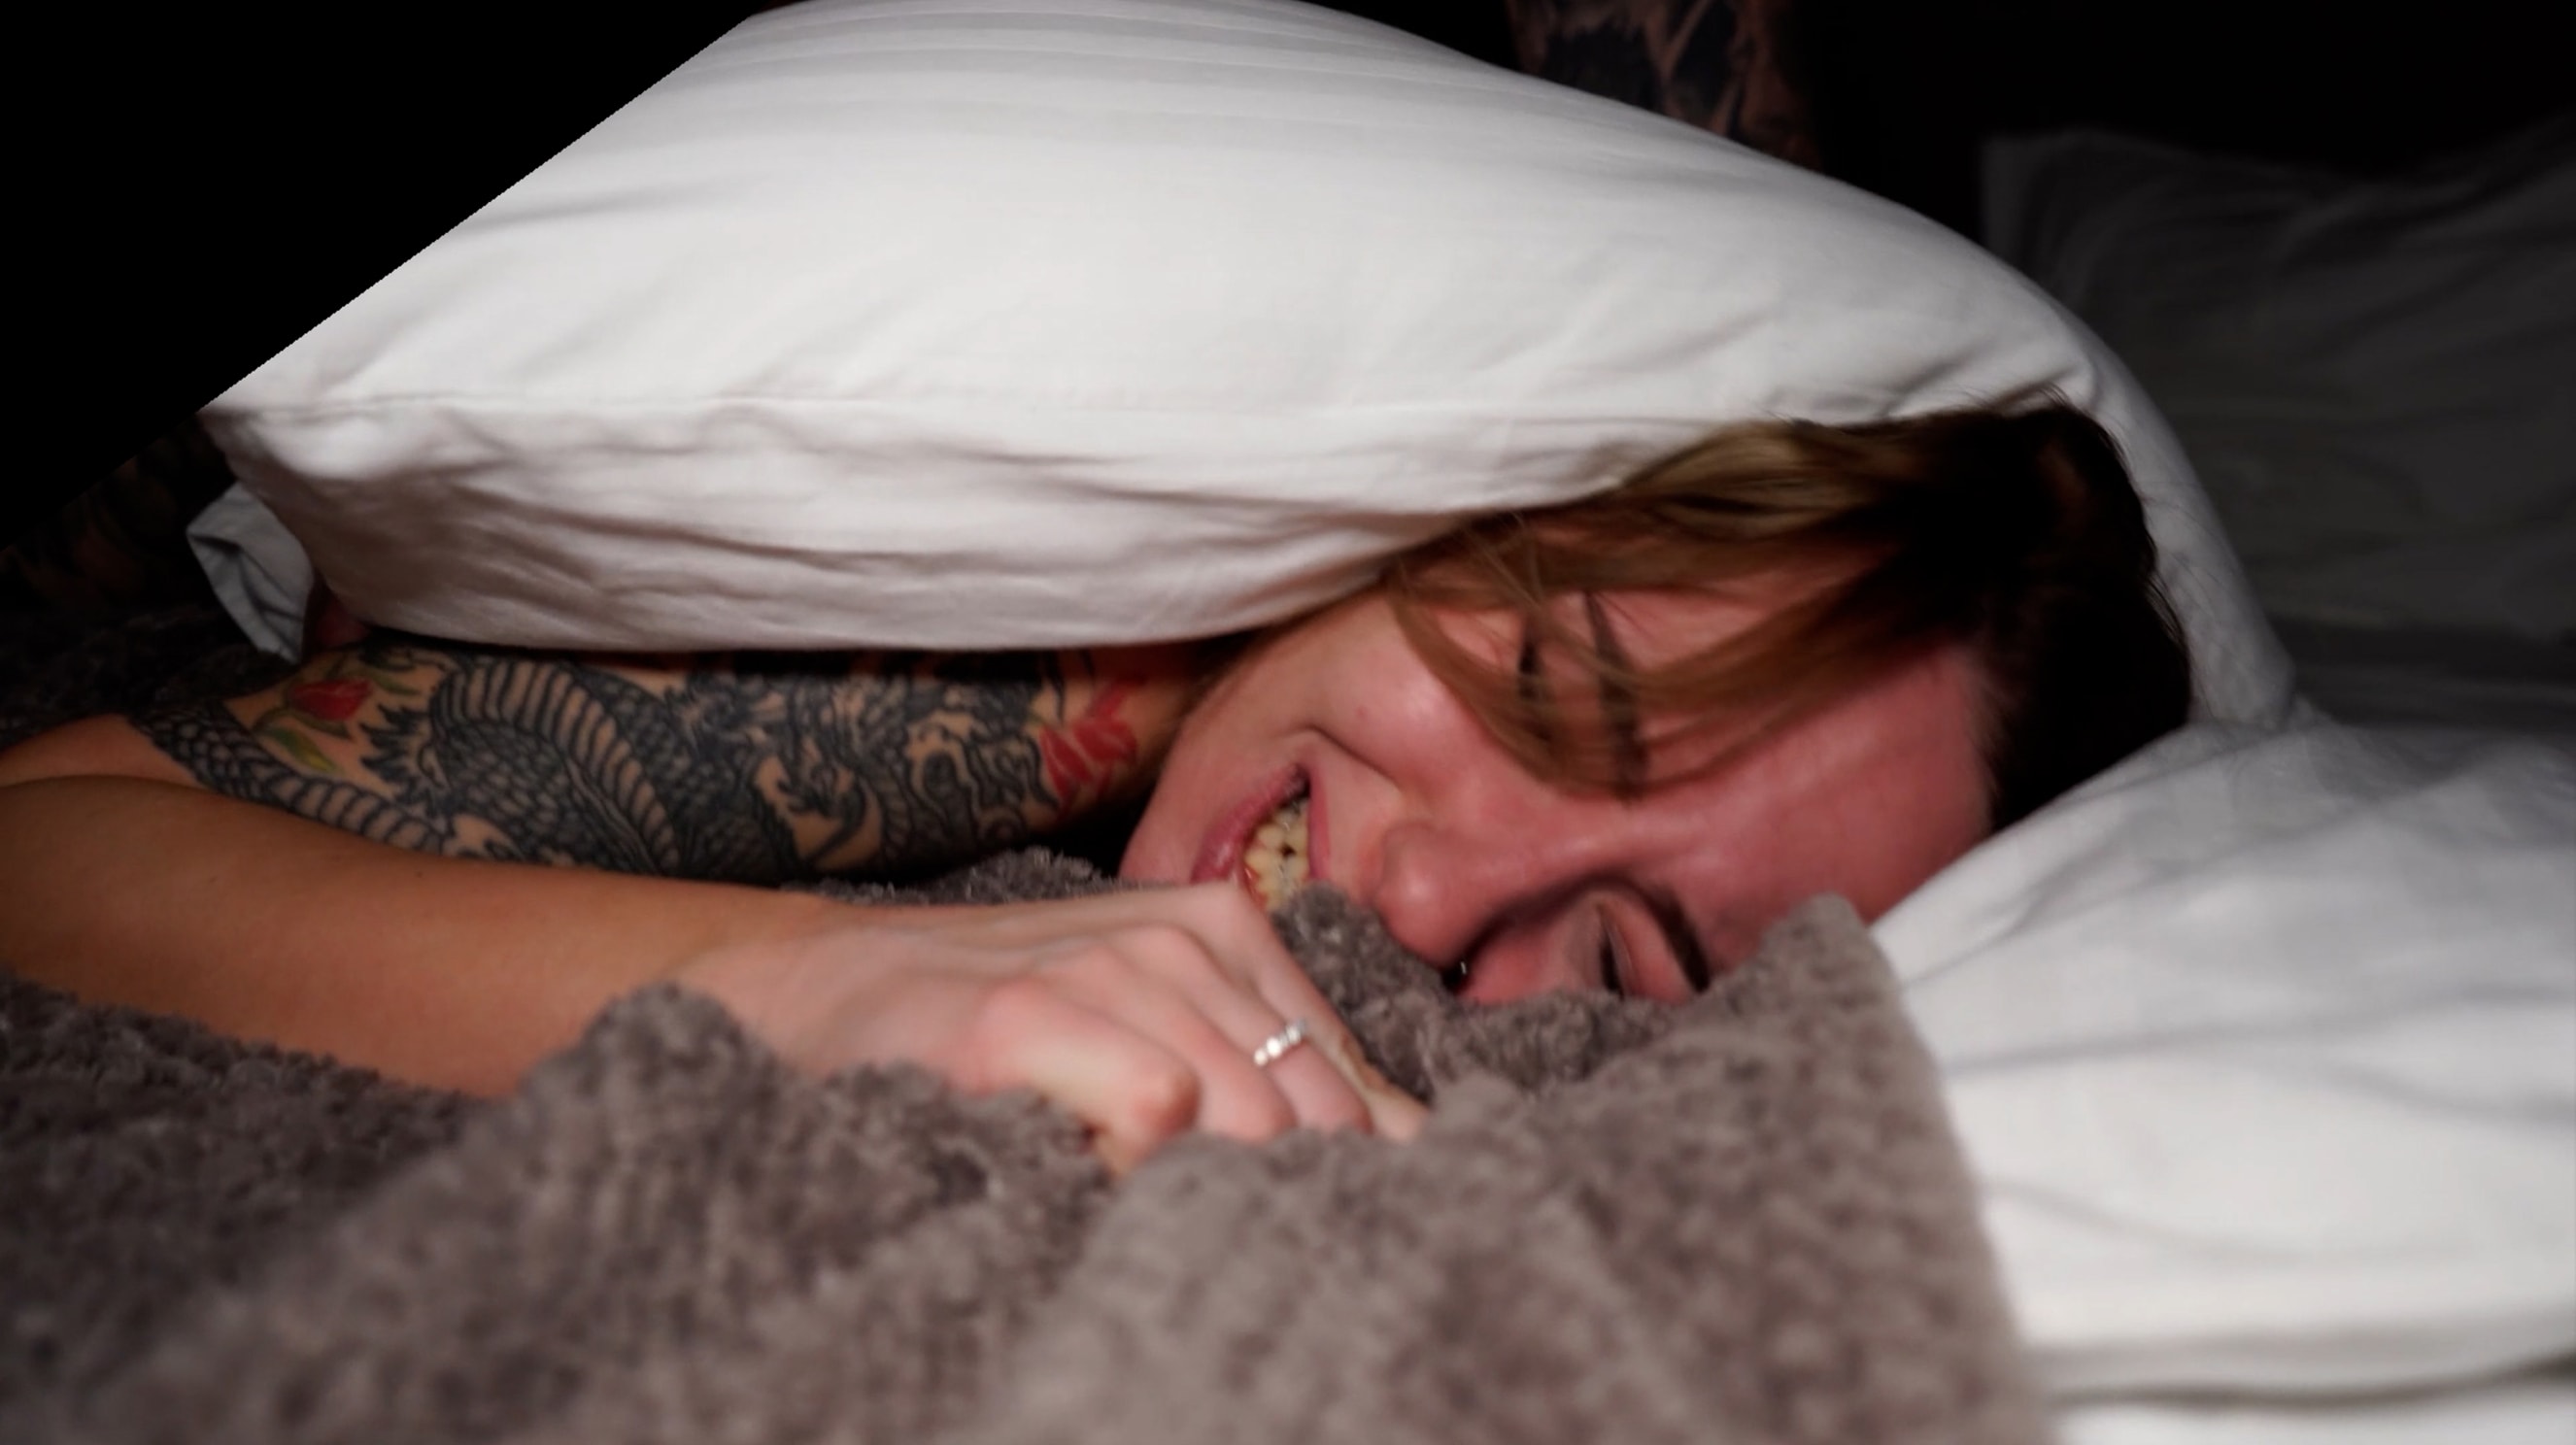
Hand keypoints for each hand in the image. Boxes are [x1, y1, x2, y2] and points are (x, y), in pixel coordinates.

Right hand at [675, 883, 1425, 1172]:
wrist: (814, 989)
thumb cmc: (997, 1031)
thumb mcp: (1148, 1031)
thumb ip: (1271, 1077)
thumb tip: (1412, 1149)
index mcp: (1225, 932)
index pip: (1352, 1083)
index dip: (1349, 1174)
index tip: (1329, 1234)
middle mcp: (1181, 937)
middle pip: (1313, 1115)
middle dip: (1288, 1194)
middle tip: (1231, 1247)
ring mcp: (1103, 966)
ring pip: (1247, 1115)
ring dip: (1208, 1189)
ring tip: (1136, 1205)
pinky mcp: (1025, 1015)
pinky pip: (1154, 1112)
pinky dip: (1131, 1170)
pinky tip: (1075, 1170)